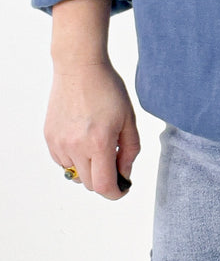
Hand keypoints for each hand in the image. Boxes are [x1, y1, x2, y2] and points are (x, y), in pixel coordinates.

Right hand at [44, 58, 140, 200]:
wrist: (79, 68)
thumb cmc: (108, 90)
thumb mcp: (128, 119)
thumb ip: (130, 150)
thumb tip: (124, 174)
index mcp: (99, 143)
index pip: (104, 186)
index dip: (116, 193)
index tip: (123, 188)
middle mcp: (76, 147)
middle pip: (90, 184)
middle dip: (105, 179)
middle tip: (114, 160)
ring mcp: (59, 143)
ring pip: (75, 174)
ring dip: (89, 168)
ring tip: (97, 144)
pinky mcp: (49, 138)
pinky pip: (62, 162)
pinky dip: (74, 159)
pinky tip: (83, 138)